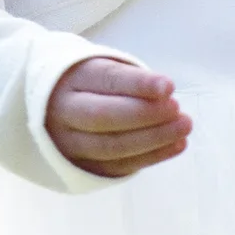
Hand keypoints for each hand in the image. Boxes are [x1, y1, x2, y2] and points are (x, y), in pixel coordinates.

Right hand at [46, 56, 191, 177]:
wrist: (51, 109)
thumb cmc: (92, 84)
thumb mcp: (104, 68)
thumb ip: (131, 79)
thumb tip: (165, 94)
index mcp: (72, 79)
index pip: (106, 80)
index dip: (138, 85)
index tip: (169, 86)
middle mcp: (65, 111)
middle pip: (102, 117)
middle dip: (144, 115)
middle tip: (177, 109)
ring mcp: (70, 143)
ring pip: (110, 146)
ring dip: (153, 140)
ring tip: (184, 127)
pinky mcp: (83, 166)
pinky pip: (118, 166)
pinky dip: (151, 157)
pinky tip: (177, 145)